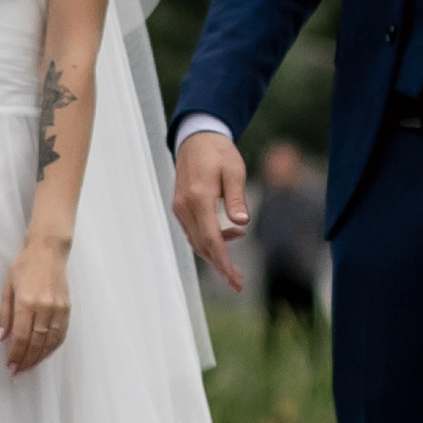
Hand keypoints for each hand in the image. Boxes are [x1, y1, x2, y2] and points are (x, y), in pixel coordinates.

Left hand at [0, 228, 70, 374]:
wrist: (49, 249)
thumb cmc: (25, 265)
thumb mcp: (8, 286)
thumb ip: (5, 313)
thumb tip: (0, 337)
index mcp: (27, 301)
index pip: (21, 336)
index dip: (15, 354)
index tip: (10, 366)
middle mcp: (44, 306)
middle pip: (36, 342)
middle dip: (26, 360)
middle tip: (18, 372)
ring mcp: (58, 308)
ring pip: (50, 341)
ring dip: (40, 358)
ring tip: (30, 367)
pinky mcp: (67, 307)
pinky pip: (61, 333)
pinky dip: (53, 347)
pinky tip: (45, 354)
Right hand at [173, 132, 250, 294]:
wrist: (196, 139)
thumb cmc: (219, 153)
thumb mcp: (234, 170)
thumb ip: (236, 197)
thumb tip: (242, 223)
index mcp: (199, 197)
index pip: (210, 238)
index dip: (223, 261)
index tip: (234, 279)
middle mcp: (185, 206)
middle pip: (202, 245)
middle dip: (220, 266)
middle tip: (239, 282)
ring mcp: (180, 208)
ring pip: (197, 241)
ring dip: (216, 254)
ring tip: (238, 262)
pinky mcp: (181, 208)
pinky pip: (195, 232)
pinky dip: (211, 240)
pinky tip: (231, 234)